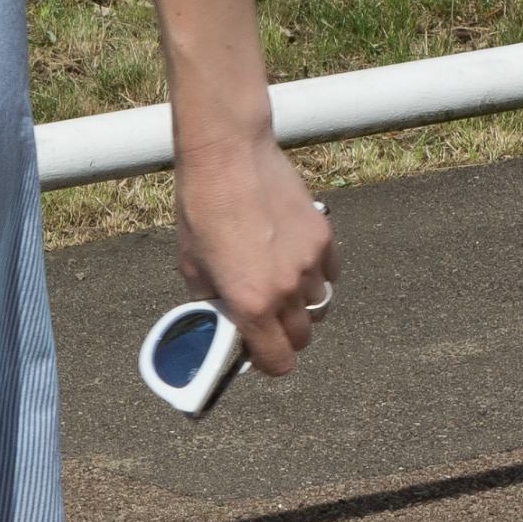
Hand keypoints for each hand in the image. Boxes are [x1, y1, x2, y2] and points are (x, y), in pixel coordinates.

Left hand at [171, 135, 336, 376]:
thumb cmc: (201, 209)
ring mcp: (310, 261)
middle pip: (302, 337)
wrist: (229, 157)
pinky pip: (330, 273)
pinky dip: (317, 276)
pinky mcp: (323, 235)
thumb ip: (213, 301)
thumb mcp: (192, 267)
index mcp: (251, 303)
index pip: (279, 360)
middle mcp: (286, 288)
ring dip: (301, 306)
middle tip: (266, 321)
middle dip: (284, 337)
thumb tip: (224, 316)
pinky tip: (296, 262)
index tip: (260, 355)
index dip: (269, 364)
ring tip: (280, 287)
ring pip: (319, 305)